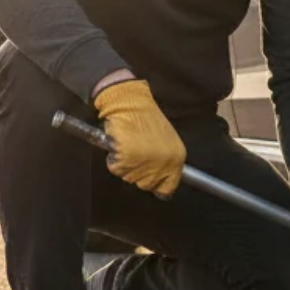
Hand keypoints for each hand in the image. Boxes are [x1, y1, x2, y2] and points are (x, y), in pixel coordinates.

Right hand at [92, 79, 184, 197]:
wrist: (130, 101)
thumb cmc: (145, 118)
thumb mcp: (164, 141)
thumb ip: (164, 161)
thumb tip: (159, 185)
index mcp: (176, 158)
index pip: (167, 188)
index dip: (156, 184)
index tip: (148, 178)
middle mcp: (163, 163)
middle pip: (145, 185)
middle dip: (137, 172)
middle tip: (135, 151)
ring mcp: (144, 162)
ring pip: (128, 177)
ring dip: (124, 164)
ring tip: (127, 143)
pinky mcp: (126, 157)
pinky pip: (115, 167)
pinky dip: (113, 157)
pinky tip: (119, 141)